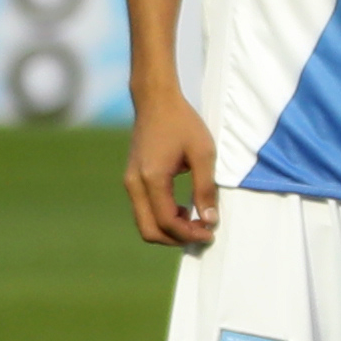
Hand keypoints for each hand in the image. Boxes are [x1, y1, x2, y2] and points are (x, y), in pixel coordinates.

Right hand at [127, 93, 219, 248]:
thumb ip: (205, 188)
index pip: (166, 221)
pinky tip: (183, 209)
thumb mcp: (203, 153)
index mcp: (151, 178)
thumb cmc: (182, 123)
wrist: (156, 102)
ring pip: (144, 223)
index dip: (189, 233)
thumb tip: (209, 219)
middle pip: (149, 230)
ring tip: (195, 221)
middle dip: (176, 238)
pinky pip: (143, 210)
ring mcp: (130, 182)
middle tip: (202, 233)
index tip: (210, 234)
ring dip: (169, 229)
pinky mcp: (132, 180)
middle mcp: (134, 184)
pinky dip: (162, 218)